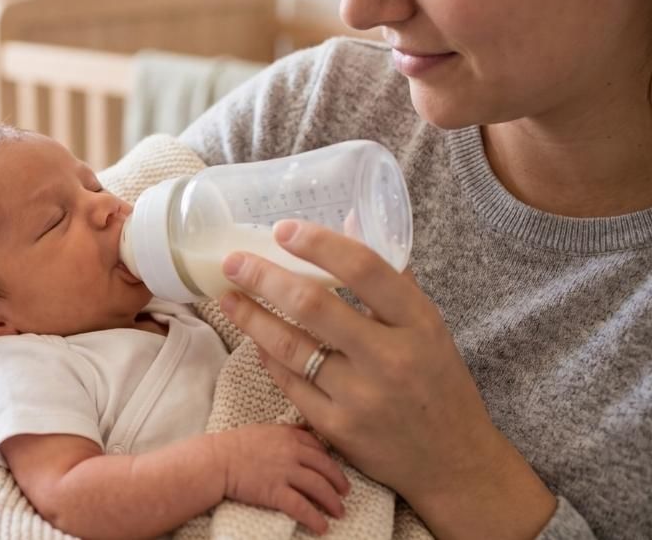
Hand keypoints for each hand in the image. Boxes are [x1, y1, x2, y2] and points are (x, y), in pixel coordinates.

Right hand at [214, 423, 349, 534]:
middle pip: (325, 467)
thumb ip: (284, 432)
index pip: (318, 447)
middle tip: (345, 493)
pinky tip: (322, 527)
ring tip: (339, 512)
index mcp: (288, 435)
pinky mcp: (276, 492)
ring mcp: (285, 472)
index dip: (330, 460)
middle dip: (339, 482)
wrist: (214, 460)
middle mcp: (291, 452)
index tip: (334, 470)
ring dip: (332, 502)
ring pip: (319, 488)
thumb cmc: (233, 445)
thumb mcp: (262, 430)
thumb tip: (302, 430)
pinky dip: (315, 518)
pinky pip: (302, 507)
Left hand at [218, 219, 554, 538]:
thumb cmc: (438, 383)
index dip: (319, 245)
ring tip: (228, 296)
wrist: (453, 461)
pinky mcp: (337, 427)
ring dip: (251, 318)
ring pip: (290, 347)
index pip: (364, 269)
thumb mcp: (429, 326)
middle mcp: (389, 358)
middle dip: (264, 278)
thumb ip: (390, 276)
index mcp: (418, 323)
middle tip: (233, 260)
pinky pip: (290, 383)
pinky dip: (267, 357)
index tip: (283, 229)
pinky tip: (254, 338)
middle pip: (313, 307)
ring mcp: (360, 396)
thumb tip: (349, 220)